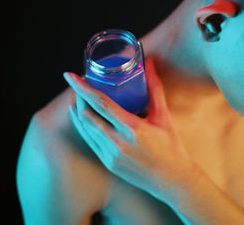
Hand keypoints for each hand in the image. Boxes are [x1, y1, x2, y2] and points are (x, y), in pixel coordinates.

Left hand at [63, 58, 194, 203]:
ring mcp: (111, 155)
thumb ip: (154, 89)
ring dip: (79, 111)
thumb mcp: (163, 117)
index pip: (101, 103)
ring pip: (85, 129)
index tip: (71, 76)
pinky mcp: (108, 164)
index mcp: (133, 128)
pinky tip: (80, 117)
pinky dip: (82, 127)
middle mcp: (118, 143)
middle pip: (88, 115)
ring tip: (77, 97)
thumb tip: (149, 63)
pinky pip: (90, 141)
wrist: (172, 180)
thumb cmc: (171, 147)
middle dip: (79, 96)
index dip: (83, 88)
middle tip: (79, 83)